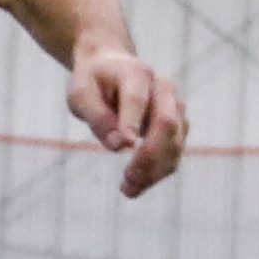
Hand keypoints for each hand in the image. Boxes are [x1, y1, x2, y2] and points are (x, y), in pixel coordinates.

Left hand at [69, 44, 187, 197]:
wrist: (111, 68)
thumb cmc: (93, 82)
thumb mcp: (81, 94)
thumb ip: (97, 116)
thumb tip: (119, 146)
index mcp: (136, 73)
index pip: (137, 99)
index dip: (132, 122)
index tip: (124, 146)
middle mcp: (163, 89)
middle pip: (166, 122)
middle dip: (149, 155)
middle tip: (126, 180)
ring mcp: (175, 107)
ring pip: (175, 143)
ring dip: (154, 170)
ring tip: (128, 190)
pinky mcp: (178, 126)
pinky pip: (174, 153)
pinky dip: (158, 173)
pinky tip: (136, 186)